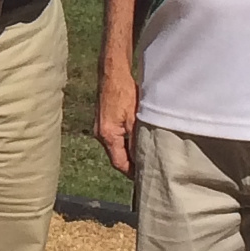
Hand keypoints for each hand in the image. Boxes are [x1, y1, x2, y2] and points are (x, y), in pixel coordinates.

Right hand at [95, 59, 136, 177]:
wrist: (112, 72)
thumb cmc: (124, 92)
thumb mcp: (134, 119)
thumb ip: (136, 141)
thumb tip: (141, 160)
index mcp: (108, 136)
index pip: (120, 164)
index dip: (133, 173)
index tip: (146, 178)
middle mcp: (100, 134)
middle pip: (117, 157)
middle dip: (131, 165)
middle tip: (148, 169)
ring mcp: (100, 127)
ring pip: (116, 148)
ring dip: (128, 153)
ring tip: (145, 156)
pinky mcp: (104, 120)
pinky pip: (115, 138)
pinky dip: (125, 143)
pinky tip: (136, 140)